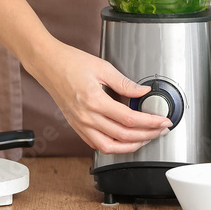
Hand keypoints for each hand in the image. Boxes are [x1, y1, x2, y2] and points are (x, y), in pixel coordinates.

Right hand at [33, 41, 171, 153]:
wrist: (48, 64)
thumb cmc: (70, 62)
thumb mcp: (102, 67)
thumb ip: (124, 83)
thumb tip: (142, 91)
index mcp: (94, 101)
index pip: (129, 119)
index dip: (150, 122)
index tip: (163, 121)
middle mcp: (87, 117)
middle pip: (123, 136)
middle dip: (147, 135)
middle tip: (161, 130)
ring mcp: (80, 124)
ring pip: (110, 147)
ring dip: (131, 146)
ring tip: (146, 139)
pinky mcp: (77, 126)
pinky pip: (97, 144)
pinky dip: (113, 146)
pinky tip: (124, 140)